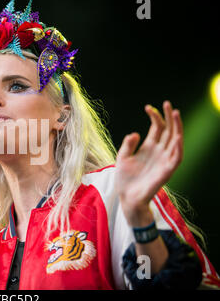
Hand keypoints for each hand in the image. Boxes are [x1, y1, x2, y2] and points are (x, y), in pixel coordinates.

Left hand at [115, 101, 182, 224]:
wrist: (127, 197)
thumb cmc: (125, 178)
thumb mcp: (122, 157)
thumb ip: (128, 144)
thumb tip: (135, 133)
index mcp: (149, 147)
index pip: (157, 128)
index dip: (155, 117)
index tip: (148, 107)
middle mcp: (159, 151)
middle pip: (168, 131)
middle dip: (169, 117)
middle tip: (167, 103)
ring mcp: (164, 160)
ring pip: (175, 141)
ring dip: (177, 128)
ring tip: (176, 114)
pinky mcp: (167, 171)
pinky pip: (177, 158)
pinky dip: (178, 147)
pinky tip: (176, 137)